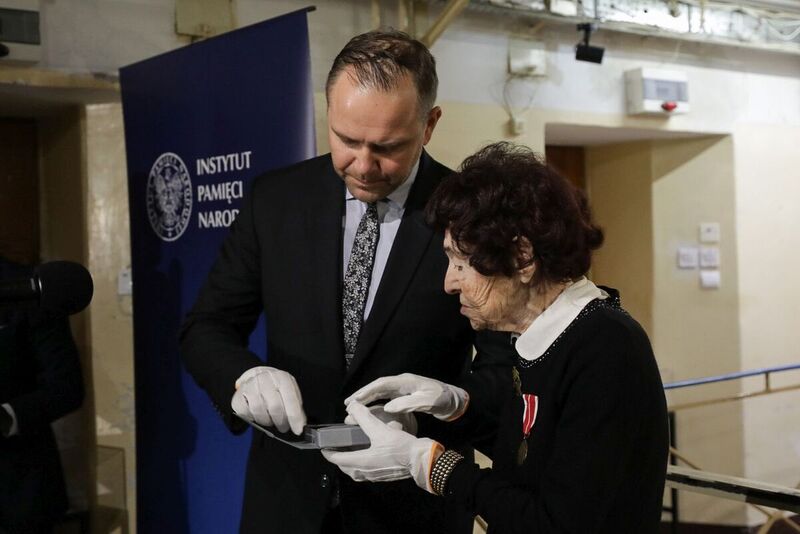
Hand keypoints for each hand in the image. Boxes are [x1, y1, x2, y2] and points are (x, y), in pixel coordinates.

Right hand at [231, 366, 306, 434]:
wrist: (255, 376)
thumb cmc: (275, 388)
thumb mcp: (289, 391)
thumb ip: (296, 407)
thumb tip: (301, 424)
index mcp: (282, 377)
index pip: (290, 399)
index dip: (294, 417)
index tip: (298, 430)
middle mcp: (265, 379)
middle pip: (275, 407)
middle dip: (281, 422)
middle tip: (283, 427)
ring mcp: (250, 386)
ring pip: (260, 412)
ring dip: (267, 421)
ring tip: (270, 419)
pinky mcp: (238, 396)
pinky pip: (246, 414)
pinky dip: (253, 418)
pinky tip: (257, 414)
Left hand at [321, 401, 441, 492]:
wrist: (421, 460)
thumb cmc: (400, 446)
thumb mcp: (380, 429)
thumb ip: (364, 417)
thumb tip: (352, 406)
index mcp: (361, 462)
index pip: (337, 459)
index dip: (328, 453)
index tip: (323, 447)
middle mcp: (366, 472)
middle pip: (345, 468)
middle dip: (338, 459)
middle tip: (336, 449)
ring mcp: (375, 476)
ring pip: (356, 472)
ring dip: (350, 464)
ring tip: (350, 452)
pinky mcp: (384, 476)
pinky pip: (366, 473)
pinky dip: (361, 466)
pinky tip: (368, 456)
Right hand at [345, 373, 468, 420]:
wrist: (455, 401)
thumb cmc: (443, 400)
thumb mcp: (429, 402)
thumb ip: (409, 404)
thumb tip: (388, 408)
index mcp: (406, 381)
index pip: (382, 384)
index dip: (367, 391)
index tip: (354, 399)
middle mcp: (402, 382)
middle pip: (377, 386)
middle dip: (362, 394)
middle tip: (347, 404)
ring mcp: (403, 388)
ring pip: (380, 392)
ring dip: (367, 398)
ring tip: (352, 406)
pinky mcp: (404, 395)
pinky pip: (385, 397)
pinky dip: (375, 402)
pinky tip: (368, 409)